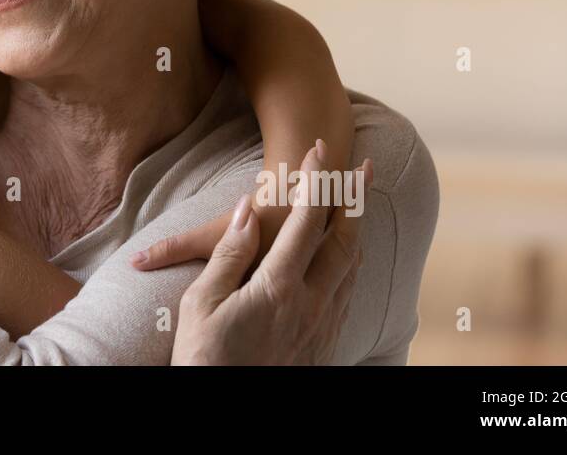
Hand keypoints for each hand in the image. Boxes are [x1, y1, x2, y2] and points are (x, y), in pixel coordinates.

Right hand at [133, 143, 371, 364]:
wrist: (223, 415)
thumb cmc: (205, 358)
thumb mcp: (204, 302)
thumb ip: (230, 252)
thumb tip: (248, 211)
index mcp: (280, 287)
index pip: (306, 221)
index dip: (315, 181)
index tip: (317, 150)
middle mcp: (311, 303)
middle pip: (345, 241)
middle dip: (353, 199)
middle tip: (362, 167)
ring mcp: (322, 326)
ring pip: (352, 268)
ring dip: (356, 231)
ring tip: (358, 206)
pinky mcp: (323, 346)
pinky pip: (347, 294)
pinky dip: (350, 265)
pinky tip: (345, 263)